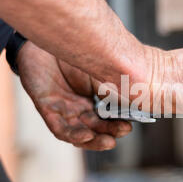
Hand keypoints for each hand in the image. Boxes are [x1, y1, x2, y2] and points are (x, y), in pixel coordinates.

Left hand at [17, 41, 131, 149]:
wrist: (43, 39)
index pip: (108, 119)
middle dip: (110, 133)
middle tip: (123, 131)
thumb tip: (138, 97)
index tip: (131, 125)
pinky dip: (74, 135)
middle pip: (96, 129)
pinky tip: (86, 136)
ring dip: (95, 141)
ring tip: (109, 142)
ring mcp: (63, 111)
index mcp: (92, 101)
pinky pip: (60, 128)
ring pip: (80, 134)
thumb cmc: (70, 54)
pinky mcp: (47, 109)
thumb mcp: (98, 71)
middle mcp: (79, 109)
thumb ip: (113, 86)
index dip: (119, 125)